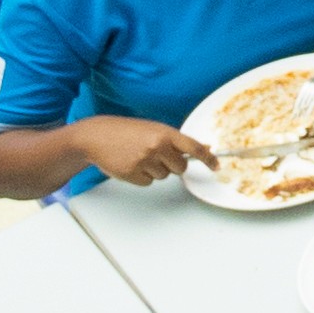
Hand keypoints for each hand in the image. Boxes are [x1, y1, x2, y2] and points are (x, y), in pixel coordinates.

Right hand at [85, 117, 208, 188]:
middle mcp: (157, 147)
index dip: (208, 159)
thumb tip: (204, 147)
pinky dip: (141, 177)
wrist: (96, 136)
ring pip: (163, 176)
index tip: (217, 166)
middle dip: (172, 165)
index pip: (194, 148)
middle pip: (180, 168)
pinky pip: (148, 182)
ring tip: (139, 156)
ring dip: (155, 170)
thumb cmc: (127, 131)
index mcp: (165, 133)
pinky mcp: (132, 174)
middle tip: (157, 155)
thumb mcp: (154, 129)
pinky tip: (131, 164)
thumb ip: (176, 140)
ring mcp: (144, 161)